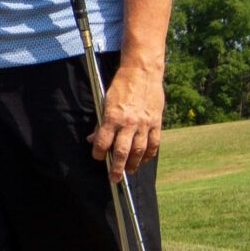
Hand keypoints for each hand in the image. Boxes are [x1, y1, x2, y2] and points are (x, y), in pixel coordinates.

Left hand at [93, 58, 164, 178]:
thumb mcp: (105, 101)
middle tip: (114, 178)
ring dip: (133, 164)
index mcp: (113, 117)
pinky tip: (144, 159)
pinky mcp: (156, 122)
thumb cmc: (121, 86)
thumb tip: (92, 139)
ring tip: (128, 171)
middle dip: (116, 168)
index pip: (102, 142)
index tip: (97, 158)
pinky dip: (149, 154)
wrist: (142, 72)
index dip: (98, 153)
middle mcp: (129, 122)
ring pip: (139, 151)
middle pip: (121, 152)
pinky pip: (154, 143)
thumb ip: (101, 123)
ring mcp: (144, 124)